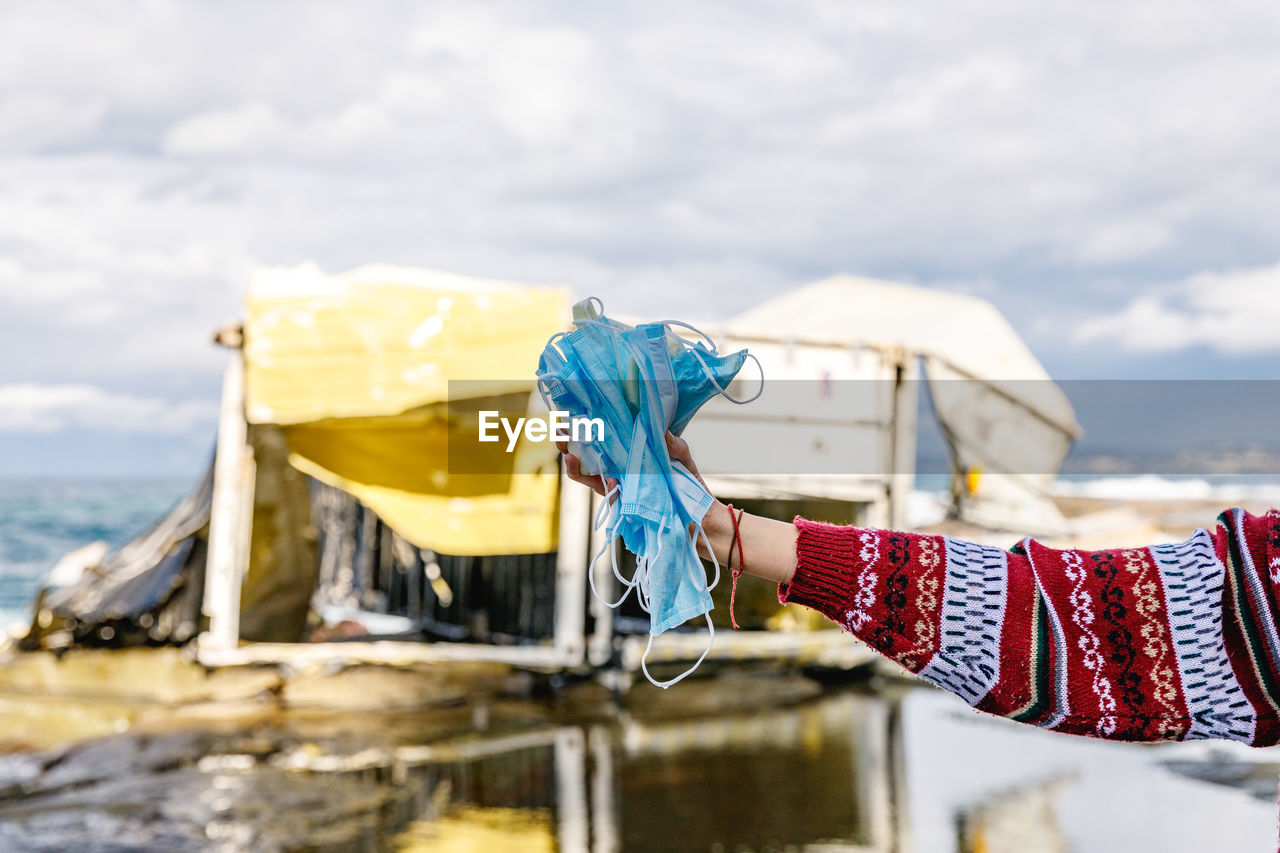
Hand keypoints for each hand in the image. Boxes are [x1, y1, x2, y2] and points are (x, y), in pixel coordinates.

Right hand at [554, 431, 711, 503]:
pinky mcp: (621, 503)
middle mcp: (617, 466)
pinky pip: (608, 495)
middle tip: (561, 431)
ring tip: (568, 454)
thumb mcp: (682, 457)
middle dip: (569, 442)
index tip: (572, 412)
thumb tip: (660, 427)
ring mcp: (616, 485)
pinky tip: (610, 479)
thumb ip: (673, 444)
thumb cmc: (688, 484)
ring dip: (575, 465)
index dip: (586, 424)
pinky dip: (607, 486)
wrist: (697, 516)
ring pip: (587, 474)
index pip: (602, 434)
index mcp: (628, 450)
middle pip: (585, 453)